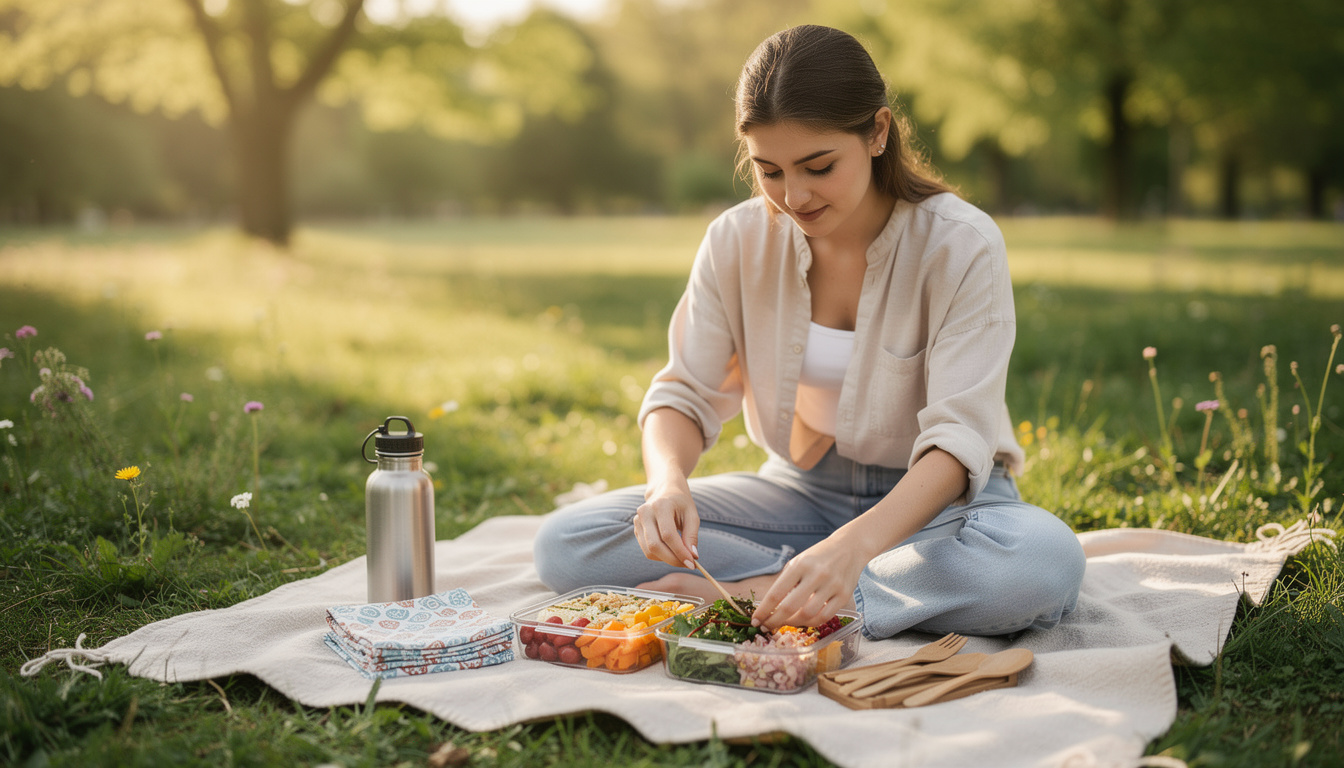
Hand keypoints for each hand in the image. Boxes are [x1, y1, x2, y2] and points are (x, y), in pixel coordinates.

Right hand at [633, 477, 698, 568]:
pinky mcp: (636, 529)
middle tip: (688, 564)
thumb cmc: (681, 503)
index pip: (668, 534)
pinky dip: (660, 556)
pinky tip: (672, 552)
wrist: (664, 490)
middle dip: (672, 559)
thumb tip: (692, 557)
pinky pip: (647, 550)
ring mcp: (638, 521)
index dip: (680, 551)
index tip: (692, 563)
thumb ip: (692, 535)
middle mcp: (645, 513)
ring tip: (681, 558)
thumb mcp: (692, 515)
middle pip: (655, 545)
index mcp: (660, 505)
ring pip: (649, 551)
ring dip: (667, 560)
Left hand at [751, 535, 866, 629]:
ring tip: (785, 622)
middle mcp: (816, 575)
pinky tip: (803, 621)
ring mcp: (832, 586)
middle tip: (765, 627)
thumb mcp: (798, 561)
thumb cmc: (818, 556)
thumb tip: (770, 607)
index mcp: (800, 565)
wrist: (850, 547)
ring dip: (793, 623)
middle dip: (774, 621)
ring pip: (807, 615)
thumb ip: (786, 582)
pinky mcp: (844, 596)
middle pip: (790, 607)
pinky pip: (824, 617)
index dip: (763, 610)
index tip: (755, 620)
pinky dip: (811, 622)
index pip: (776, 593)